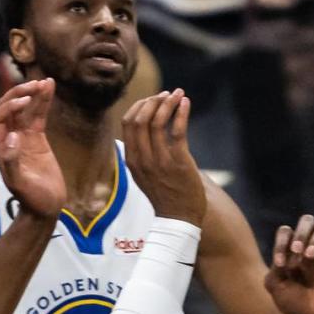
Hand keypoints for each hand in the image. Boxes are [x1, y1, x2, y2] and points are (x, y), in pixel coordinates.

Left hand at [0, 79, 65, 218]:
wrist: (45, 208)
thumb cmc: (32, 199)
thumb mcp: (20, 184)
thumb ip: (12, 161)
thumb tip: (12, 137)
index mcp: (1, 148)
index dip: (10, 106)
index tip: (27, 102)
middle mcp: (9, 138)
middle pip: (8, 107)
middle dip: (19, 94)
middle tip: (35, 85)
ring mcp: (23, 137)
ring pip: (25, 109)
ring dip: (33, 94)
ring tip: (46, 81)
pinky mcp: (37, 138)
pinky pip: (39, 115)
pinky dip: (44, 102)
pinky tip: (50, 88)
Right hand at [121, 89, 206, 227]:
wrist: (179, 219)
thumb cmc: (164, 194)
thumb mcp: (144, 174)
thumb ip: (141, 153)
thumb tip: (144, 128)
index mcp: (132, 160)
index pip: (128, 123)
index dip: (140, 106)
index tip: (153, 99)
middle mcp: (142, 159)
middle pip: (140, 119)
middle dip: (153, 100)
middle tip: (167, 94)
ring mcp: (160, 161)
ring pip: (157, 121)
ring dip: (168, 103)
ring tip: (178, 94)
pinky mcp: (179, 162)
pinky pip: (177, 131)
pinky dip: (181, 113)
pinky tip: (186, 103)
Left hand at [264, 216, 313, 313]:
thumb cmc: (290, 302)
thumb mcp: (275, 286)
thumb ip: (275, 268)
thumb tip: (284, 257)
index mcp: (289, 249)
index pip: (286, 231)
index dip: (282, 242)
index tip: (280, 264)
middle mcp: (306, 247)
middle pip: (307, 221)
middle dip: (302, 232)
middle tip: (297, 250)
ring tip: (309, 256)